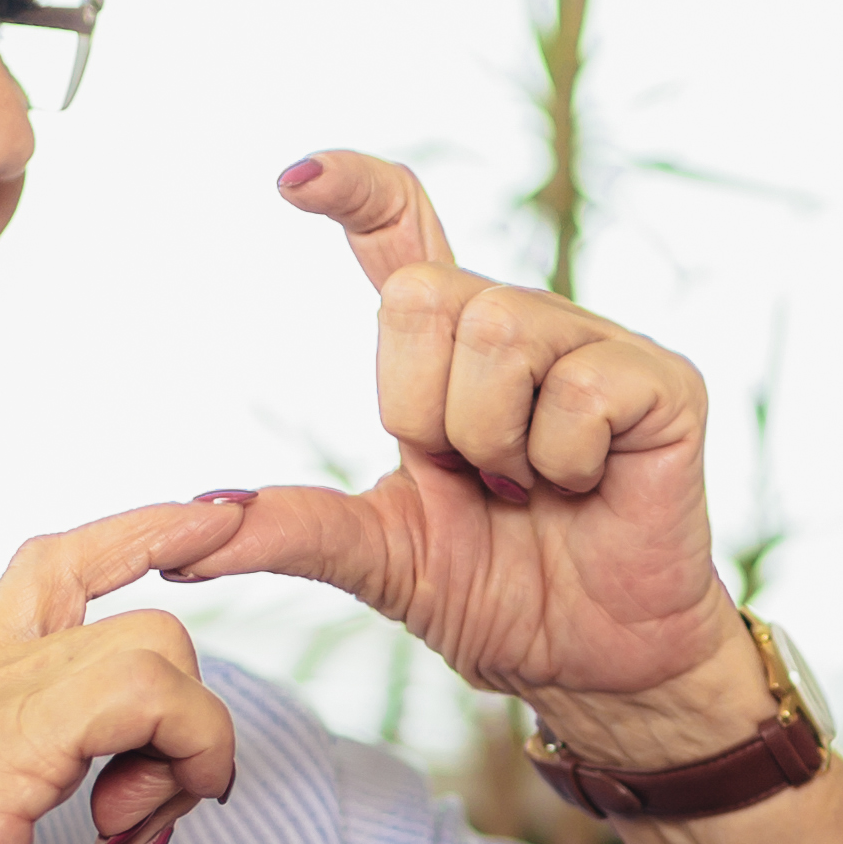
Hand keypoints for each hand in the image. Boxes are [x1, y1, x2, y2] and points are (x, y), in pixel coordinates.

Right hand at [0, 495, 249, 843]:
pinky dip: (184, 746)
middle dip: (188, 717)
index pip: (60, 569)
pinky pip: (142, 692)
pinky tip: (140, 826)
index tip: (213, 537)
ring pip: (155, 645)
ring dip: (189, 740)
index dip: (144, 537)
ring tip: (135, 834)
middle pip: (139, 619)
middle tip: (150, 824)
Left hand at [171, 153, 750, 749]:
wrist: (592, 662)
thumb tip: (180, 535)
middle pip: (420, 299)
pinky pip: (578, 386)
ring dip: (494, 442)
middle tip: (475, 478)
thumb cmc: (499, 594)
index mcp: (449, 353)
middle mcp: (521, 326)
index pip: (401, 233)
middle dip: (423, 413)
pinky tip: (588, 487)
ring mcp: (596, 345)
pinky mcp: (662, 382)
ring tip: (532, 487)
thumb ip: (287, 528)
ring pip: (497, 333)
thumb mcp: (378, 556)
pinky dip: (565, 460)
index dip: (354, 189)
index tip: (292, 181)